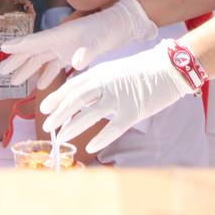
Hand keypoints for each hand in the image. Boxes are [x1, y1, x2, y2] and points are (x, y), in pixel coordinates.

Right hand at [0, 0, 157, 88]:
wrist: (121, 25)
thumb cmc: (107, 29)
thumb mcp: (97, 41)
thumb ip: (86, 52)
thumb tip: (76, 63)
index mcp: (59, 35)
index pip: (34, 42)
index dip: (18, 46)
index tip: (2, 49)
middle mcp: (57, 41)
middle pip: (32, 52)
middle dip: (17, 61)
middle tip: (2, 72)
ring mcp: (64, 47)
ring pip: (40, 59)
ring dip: (28, 69)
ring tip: (16, 81)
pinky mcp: (72, 53)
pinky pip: (54, 65)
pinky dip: (46, 74)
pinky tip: (41, 85)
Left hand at [39, 42, 194, 153]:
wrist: (170, 67)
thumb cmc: (142, 69)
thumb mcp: (114, 70)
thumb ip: (97, 81)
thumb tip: (79, 95)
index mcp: (100, 72)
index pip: (72, 86)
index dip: (56, 98)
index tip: (44, 109)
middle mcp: (105, 84)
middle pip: (75, 100)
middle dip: (58, 114)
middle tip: (47, 126)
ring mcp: (119, 98)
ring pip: (89, 115)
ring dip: (72, 127)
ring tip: (61, 138)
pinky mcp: (134, 111)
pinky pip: (113, 128)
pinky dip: (100, 138)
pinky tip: (89, 147)